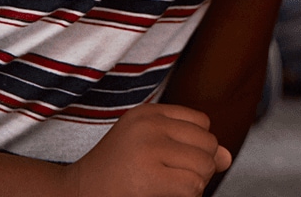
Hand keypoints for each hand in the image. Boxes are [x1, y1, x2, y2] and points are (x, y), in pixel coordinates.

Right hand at [61, 103, 231, 196]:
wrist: (73, 196)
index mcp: (148, 112)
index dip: (195, 147)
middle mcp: (148, 124)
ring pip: (204, 166)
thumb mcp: (154, 150)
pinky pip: (193, 186)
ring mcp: (148, 148)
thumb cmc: (115, 175)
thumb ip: (192, 149)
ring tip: (165, 187)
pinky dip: (188, 196)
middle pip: (208, 143)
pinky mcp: (148, 175)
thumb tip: (227, 157)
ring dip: (194, 184)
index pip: (202, 122)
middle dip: (199, 166)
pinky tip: (163, 196)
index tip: (171, 161)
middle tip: (169, 179)